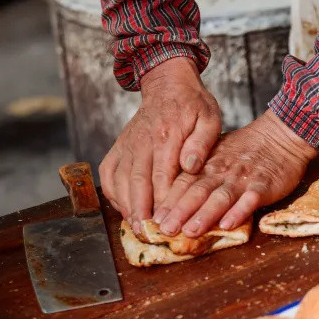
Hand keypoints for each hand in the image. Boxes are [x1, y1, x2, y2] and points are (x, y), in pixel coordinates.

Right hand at [98, 57, 220, 227]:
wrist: (168, 84)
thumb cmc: (193, 104)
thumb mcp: (209, 118)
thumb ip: (202, 142)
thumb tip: (191, 165)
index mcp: (167, 136)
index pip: (162, 175)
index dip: (162, 202)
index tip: (166, 223)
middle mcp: (142, 142)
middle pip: (137, 182)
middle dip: (140, 211)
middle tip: (147, 234)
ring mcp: (127, 144)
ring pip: (120, 180)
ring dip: (126, 206)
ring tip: (136, 228)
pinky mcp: (119, 147)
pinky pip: (109, 173)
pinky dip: (112, 193)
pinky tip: (123, 208)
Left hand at [155, 111, 317, 236]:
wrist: (281, 135)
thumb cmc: (247, 149)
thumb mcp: (219, 154)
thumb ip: (200, 173)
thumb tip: (175, 196)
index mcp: (209, 165)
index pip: (184, 183)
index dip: (169, 201)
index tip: (154, 219)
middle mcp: (222, 171)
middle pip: (198, 191)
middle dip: (180, 212)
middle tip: (164, 230)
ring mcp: (244, 178)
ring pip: (221, 196)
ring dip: (205, 215)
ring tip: (190, 231)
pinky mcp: (265, 185)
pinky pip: (251, 199)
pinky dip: (239, 212)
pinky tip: (228, 225)